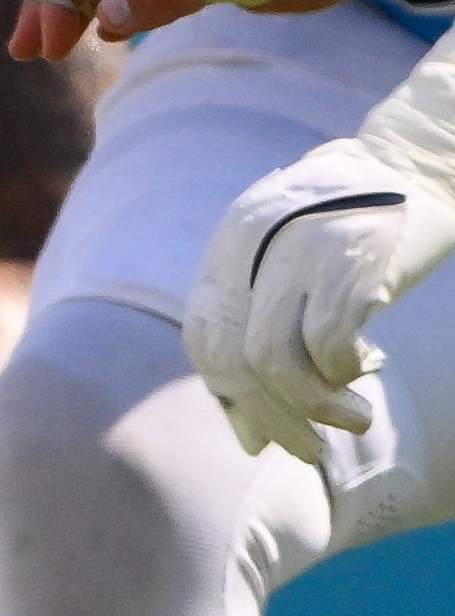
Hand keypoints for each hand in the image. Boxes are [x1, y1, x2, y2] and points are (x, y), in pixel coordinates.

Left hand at [188, 132, 454, 458]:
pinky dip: (347, 371)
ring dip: (314, 408)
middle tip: (306, 451)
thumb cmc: (349, 229)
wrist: (412, 163)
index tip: (259, 432)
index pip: (203, 340)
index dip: (227, 394)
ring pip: (277, 360)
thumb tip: (246, 435)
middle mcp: (252, 250)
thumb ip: (259, 330)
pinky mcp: (352, 261)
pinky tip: (369, 368)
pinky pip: (330, 340)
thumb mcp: (286, 262)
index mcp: (229, 250)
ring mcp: (299, 254)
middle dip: (270, 418)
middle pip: (236, 359)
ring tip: (353, 422)